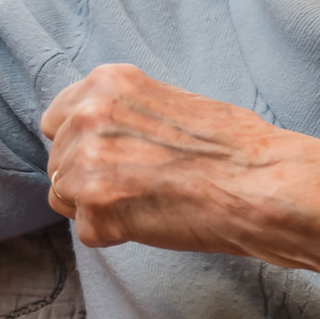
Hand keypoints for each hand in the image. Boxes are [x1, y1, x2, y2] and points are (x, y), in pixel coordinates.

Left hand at [39, 65, 311, 254]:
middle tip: (141, 185)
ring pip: (66, 199)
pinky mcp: (96, 209)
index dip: (82, 144)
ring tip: (150, 202)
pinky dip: (117, 235)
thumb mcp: (170, 101)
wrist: (262, 183)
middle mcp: (87, 116)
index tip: (111, 157)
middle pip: (58, 162)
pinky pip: (88, 232)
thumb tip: (99, 138)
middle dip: (89, 178)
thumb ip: (124, 114)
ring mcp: (87, 163)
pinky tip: (156, 219)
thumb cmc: (234, 146)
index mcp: (105, 83)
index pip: (57, 120)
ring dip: (100, 208)